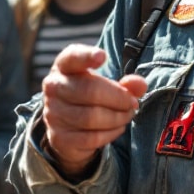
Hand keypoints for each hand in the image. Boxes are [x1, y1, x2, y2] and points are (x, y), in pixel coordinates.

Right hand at [41, 45, 146, 177]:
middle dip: (118, 98)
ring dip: (117, 117)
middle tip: (132, 103)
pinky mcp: (59, 137)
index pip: (71, 57)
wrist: (67, 128)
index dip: (86, 56)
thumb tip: (140, 85)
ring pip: (91, 117)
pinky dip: (110, 133)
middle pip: (89, 90)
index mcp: (63, 67)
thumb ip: (126, 83)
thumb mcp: (106, 84)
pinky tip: (118, 127)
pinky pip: (91, 137)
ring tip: (127, 115)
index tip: (103, 56)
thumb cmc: (89, 97)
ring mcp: (53, 113)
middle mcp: (54, 87)